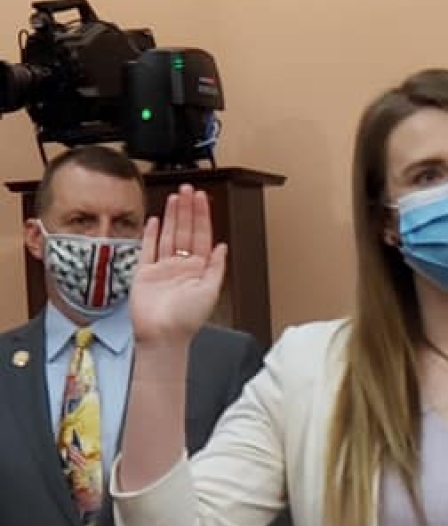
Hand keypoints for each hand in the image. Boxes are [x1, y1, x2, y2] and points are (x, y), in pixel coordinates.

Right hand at [129, 185, 227, 346]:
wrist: (162, 336)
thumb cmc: (186, 320)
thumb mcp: (211, 291)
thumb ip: (217, 267)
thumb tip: (224, 247)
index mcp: (199, 270)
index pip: (202, 236)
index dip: (203, 216)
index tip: (202, 199)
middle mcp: (181, 266)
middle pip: (185, 231)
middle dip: (187, 209)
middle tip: (188, 189)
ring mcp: (162, 268)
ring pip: (168, 235)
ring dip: (172, 216)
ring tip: (175, 198)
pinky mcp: (144, 273)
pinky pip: (148, 249)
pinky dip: (150, 234)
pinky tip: (154, 220)